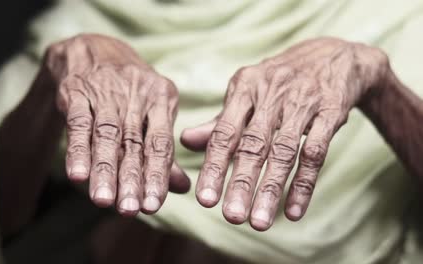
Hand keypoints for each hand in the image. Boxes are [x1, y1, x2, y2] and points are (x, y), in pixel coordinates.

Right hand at [44, 34, 189, 215]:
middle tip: (130, 210)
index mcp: (163, 98)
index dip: (157, 175)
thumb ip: (164, 151)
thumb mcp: (153, 111)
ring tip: (104, 201)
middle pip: (134, 142)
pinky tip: (77, 175)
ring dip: (105, 169)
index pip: (161, 143)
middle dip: (132, 178)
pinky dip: (77, 149)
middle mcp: (137, 93)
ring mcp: (106, 91)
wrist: (93, 50)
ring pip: (107, 135)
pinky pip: (78, 123)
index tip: (153, 206)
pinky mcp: (76, 90)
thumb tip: (183, 187)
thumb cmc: (129, 92)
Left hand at [181, 37, 388, 229]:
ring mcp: (303, 102)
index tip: (204, 200)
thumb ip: (220, 121)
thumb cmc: (279, 82)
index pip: (225, 131)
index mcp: (245, 86)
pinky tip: (294, 212)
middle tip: (231, 217)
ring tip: (259, 223)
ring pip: (285, 152)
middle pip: (254, 144)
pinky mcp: (331, 112)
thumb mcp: (248, 92)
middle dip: (241, 183)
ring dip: (271, 189)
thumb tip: (185, 142)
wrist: (332, 57)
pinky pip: (317, 152)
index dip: (214, 166)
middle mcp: (272, 93)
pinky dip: (304, 184)